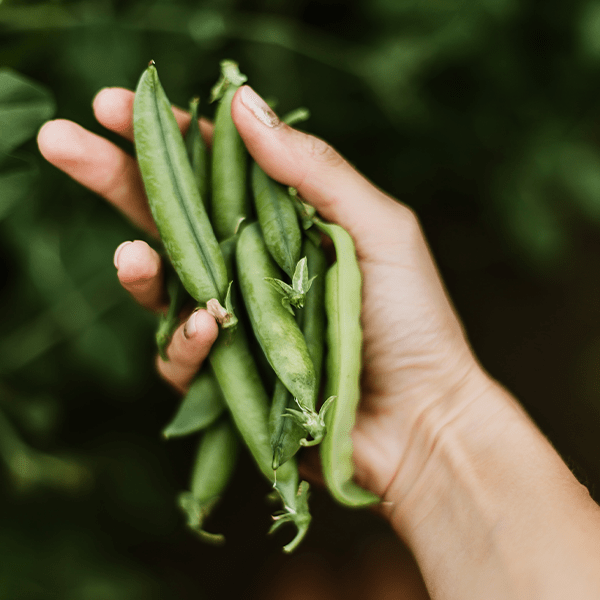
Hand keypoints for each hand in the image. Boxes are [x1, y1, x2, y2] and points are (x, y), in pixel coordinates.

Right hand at [37, 84, 489, 495]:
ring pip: (163, 286)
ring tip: (133, 259)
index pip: (214, 171)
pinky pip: (183, 352)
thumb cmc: (411, 319)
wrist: (419, 418)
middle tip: (63, 143)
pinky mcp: (226, 374)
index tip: (116, 105)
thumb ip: (314, 169)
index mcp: (284, 222)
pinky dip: (187, 341)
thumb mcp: (377, 229)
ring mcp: (235, 320)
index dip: (167, 137)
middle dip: (114, 178)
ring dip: (140, 269)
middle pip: (171, 216)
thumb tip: (242, 103)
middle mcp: (252, 266)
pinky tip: (208, 330)